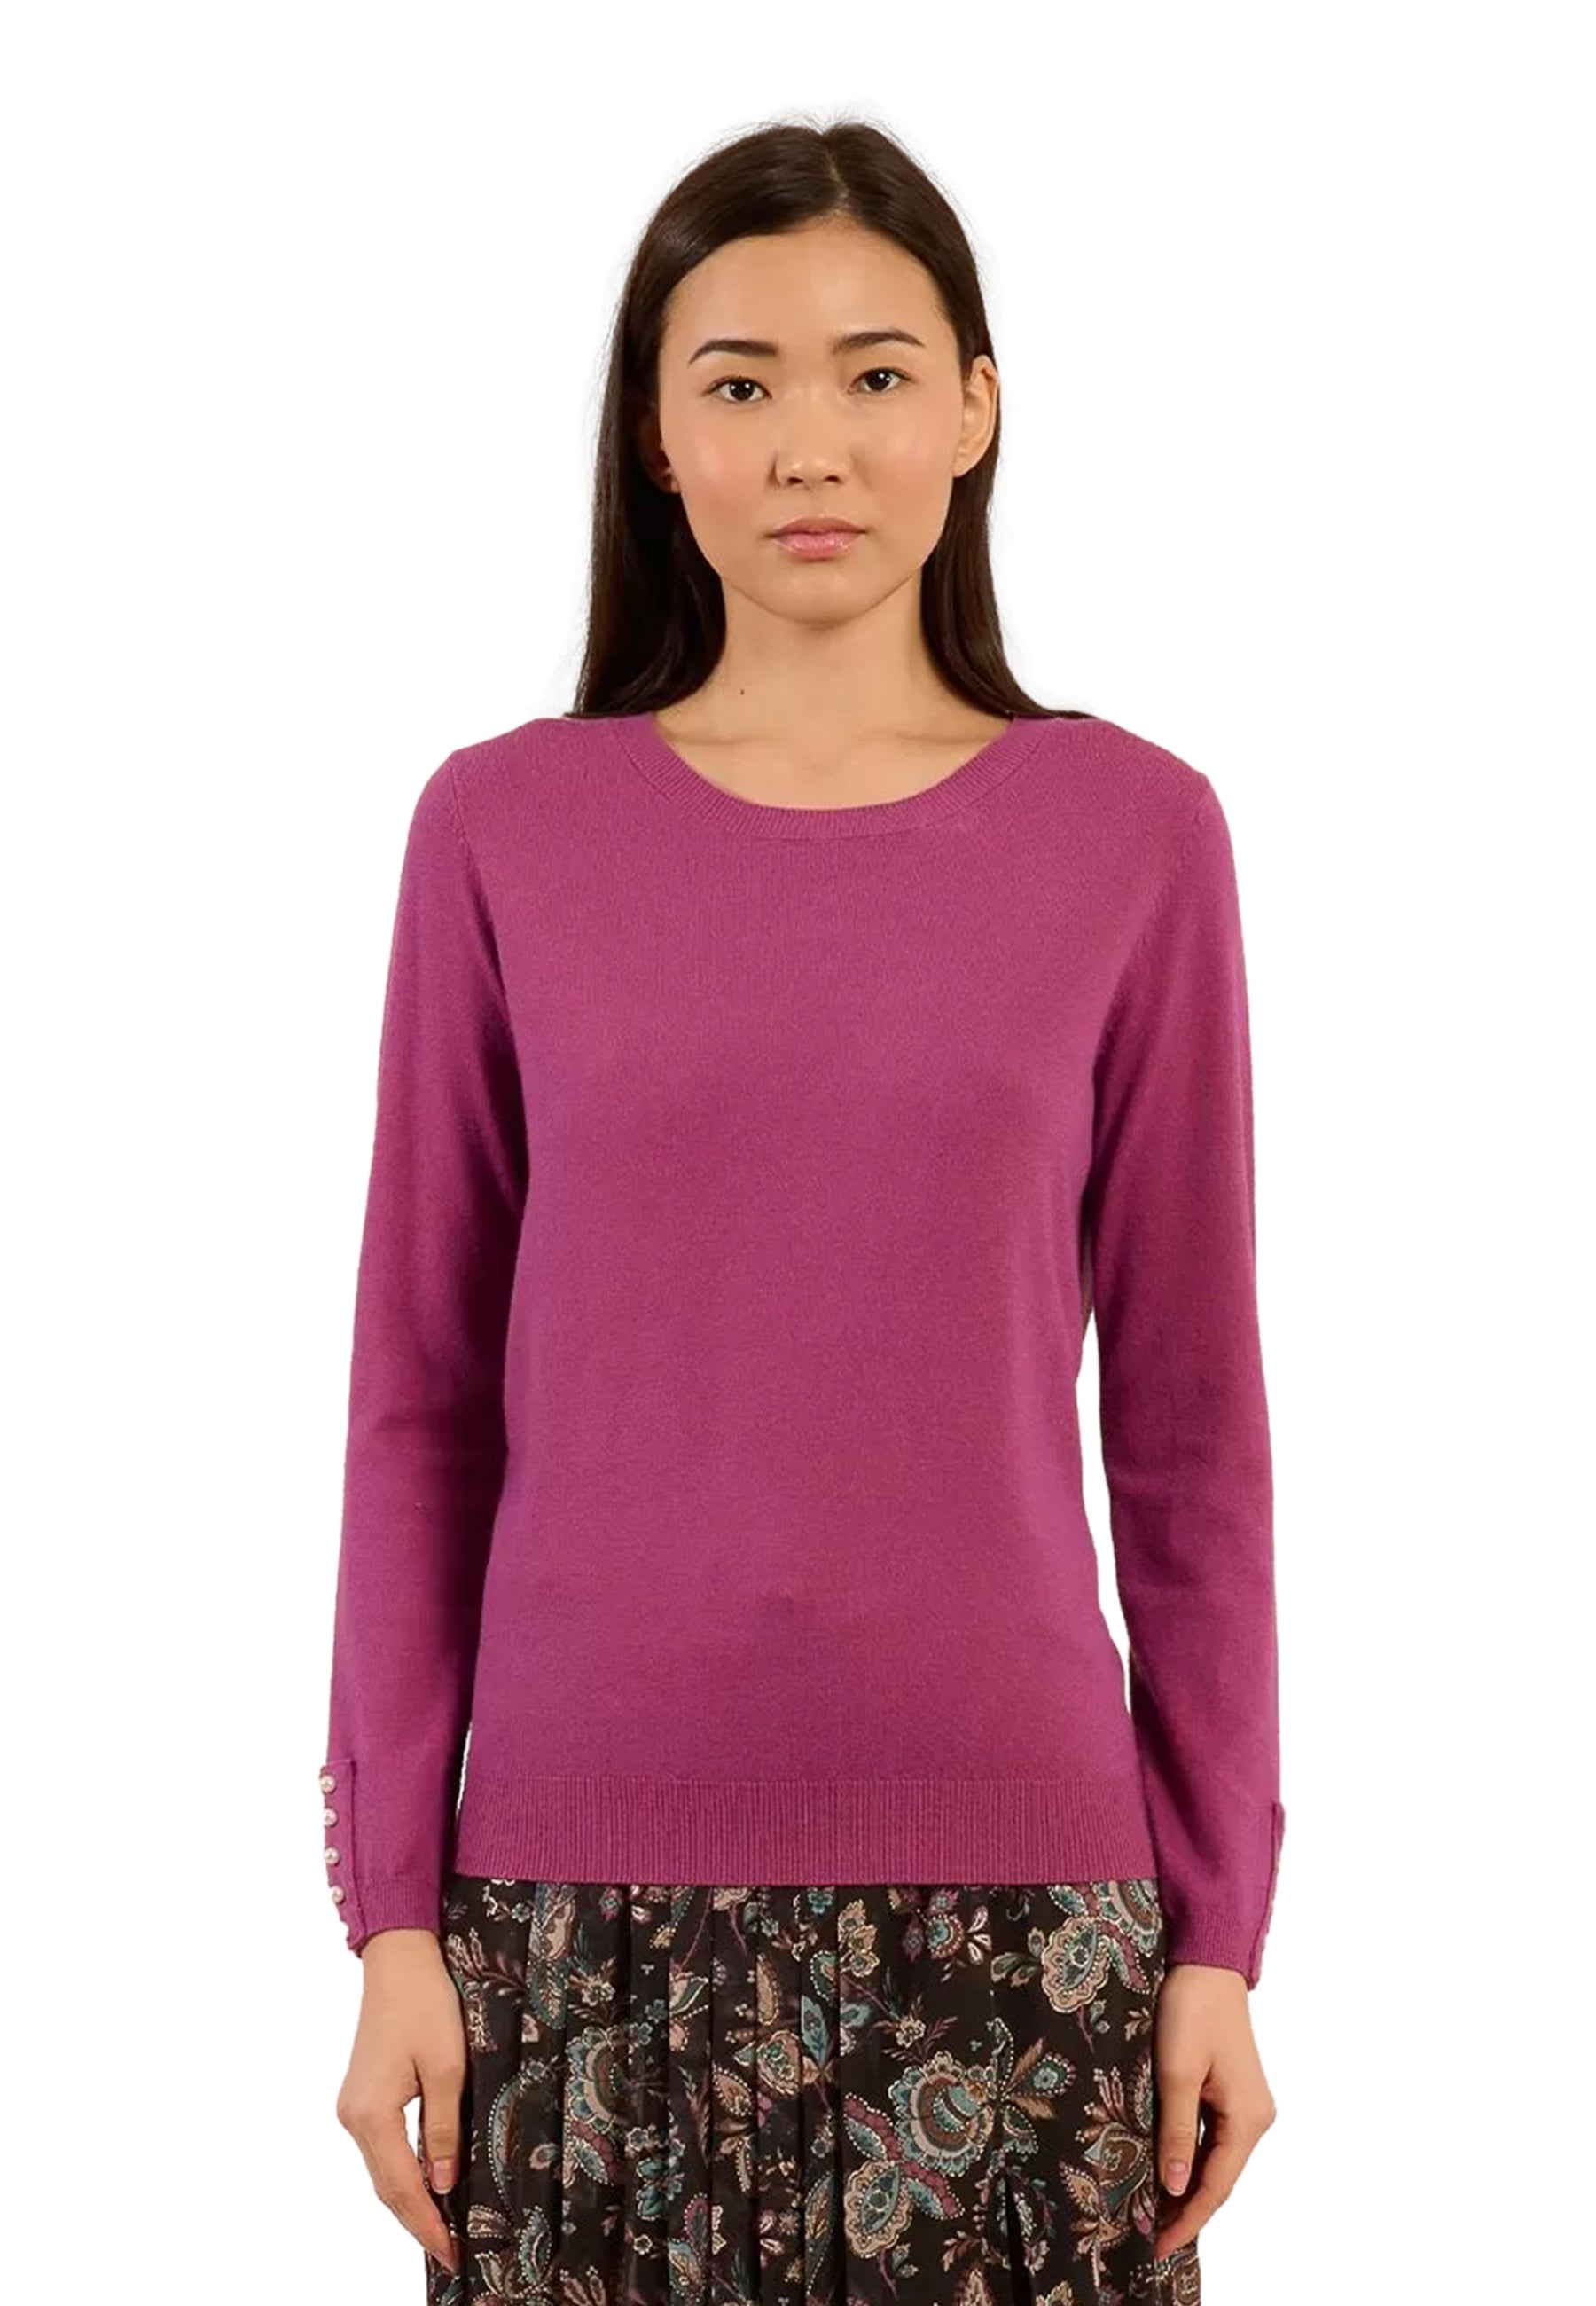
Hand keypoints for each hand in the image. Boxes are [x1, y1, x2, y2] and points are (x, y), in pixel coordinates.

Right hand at [335, 1929, 465, 2277]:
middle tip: (452, 2250)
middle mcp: (353, 2116)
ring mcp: (353, 2106)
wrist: (399, 1957)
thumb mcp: (448, 2067)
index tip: (451, 2253)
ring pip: (382, 2169)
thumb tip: (442, 2185)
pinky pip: (382, 2148)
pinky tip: (427, 2181)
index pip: (401, 2187)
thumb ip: (443, 2130)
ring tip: (444, 2226)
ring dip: (410, 2199)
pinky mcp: (362, 2095)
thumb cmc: (427, 2002)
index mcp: (372, 2114)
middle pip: (385, 2185)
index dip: (427, 2224)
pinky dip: (403, 2171)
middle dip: (418, 2221)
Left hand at [1151, 1962, 1276, 2261]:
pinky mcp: (1231, 2090)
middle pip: (1218, 2177)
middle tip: (1147, 2236)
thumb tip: (1174, 2185)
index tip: (1159, 2247)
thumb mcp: (1176, 2070)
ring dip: (1185, 2183)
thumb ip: (1176, 2130)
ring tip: (1150, 2211)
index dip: (1188, 2220)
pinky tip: (1165, 2168)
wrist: (1206, 1959)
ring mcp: (1245, 2104)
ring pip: (1213, 2158)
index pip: (1217, 2186)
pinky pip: (1211, 2136)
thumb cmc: (1190, 2007)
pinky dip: (1189, 2156)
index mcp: (1248, 2118)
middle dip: (1185, 2208)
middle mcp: (1255, 2117)